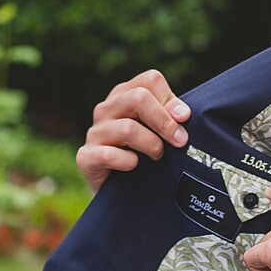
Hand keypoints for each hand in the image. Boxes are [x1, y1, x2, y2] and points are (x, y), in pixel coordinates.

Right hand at [77, 69, 189, 194]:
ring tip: (158, 156)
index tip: (185, 119)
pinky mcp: (85, 156)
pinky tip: (135, 166)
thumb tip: (183, 114)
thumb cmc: (143, 155)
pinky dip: (128, 162)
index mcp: (124, 95)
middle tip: (180, 141)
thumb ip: (168, 117)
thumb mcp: (158, 132)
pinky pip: (109, 155)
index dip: (170, 99)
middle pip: (138, 97)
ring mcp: (94, 132)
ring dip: (151, 144)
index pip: (150, 80)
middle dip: (164, 121)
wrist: (119, 191)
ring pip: (128, 128)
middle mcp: (106, 109)